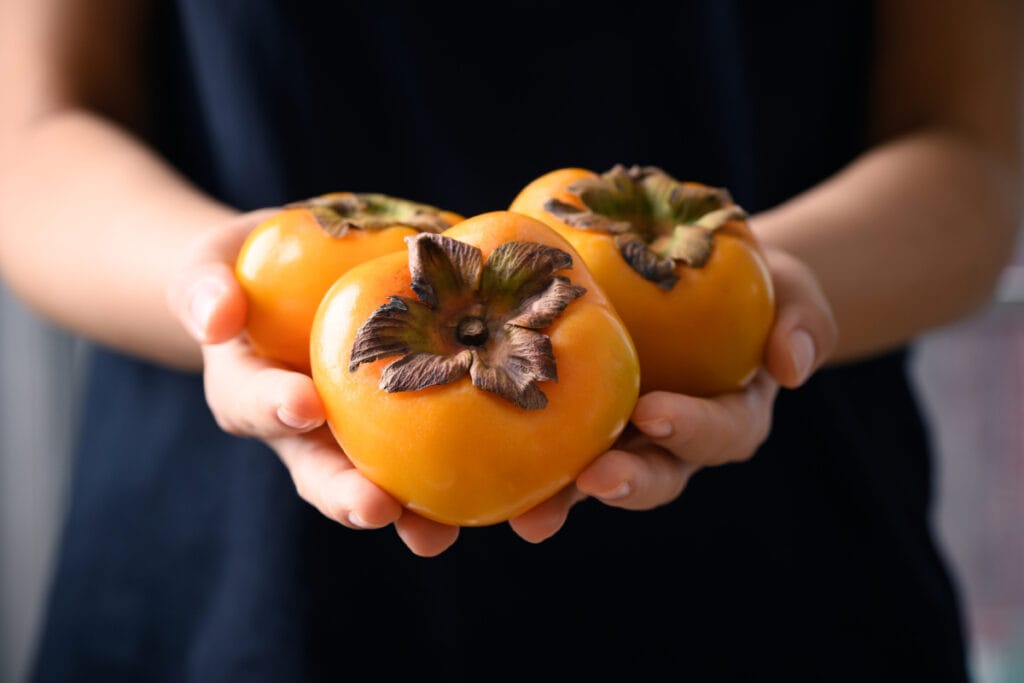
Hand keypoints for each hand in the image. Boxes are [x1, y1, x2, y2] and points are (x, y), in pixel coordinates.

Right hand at [166, 209, 460, 556]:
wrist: (311, 269)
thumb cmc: (253, 270)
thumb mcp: (213, 265)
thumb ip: (204, 286)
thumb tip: (215, 318)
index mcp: (259, 395)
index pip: (258, 406)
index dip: (277, 408)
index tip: (303, 405)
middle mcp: (316, 430)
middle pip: (327, 474)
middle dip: (350, 496)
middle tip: (377, 509)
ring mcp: (370, 430)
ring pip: (393, 482)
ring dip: (419, 513)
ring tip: (442, 533)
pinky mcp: (426, 410)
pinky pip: (456, 442)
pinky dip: (488, 464)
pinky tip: (516, 482)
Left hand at [507, 246, 837, 542]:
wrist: (698, 273)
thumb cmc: (753, 281)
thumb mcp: (792, 289)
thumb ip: (803, 321)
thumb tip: (792, 365)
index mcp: (728, 416)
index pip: (717, 432)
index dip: (690, 429)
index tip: (657, 414)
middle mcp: (673, 439)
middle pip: (654, 475)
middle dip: (626, 482)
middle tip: (596, 479)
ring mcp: (623, 433)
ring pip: (594, 475)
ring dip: (564, 497)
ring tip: (529, 515)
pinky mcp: (578, 417)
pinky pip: (549, 442)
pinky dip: (518, 459)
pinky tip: (479, 467)